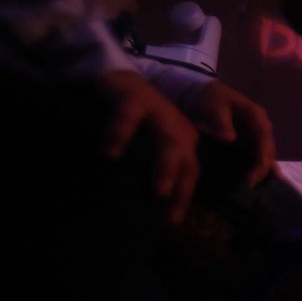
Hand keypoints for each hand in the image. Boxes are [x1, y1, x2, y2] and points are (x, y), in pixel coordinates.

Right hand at [96, 69, 199, 221]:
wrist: (111, 77)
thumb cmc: (130, 120)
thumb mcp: (145, 147)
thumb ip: (149, 171)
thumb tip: (145, 212)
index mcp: (183, 141)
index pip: (190, 173)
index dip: (183, 198)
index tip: (171, 224)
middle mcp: (177, 127)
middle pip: (186, 160)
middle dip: (182, 187)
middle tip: (171, 215)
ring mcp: (158, 111)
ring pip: (169, 140)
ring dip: (166, 167)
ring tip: (158, 191)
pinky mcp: (133, 96)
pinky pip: (129, 116)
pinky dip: (121, 134)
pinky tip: (111, 153)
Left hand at [188, 79, 276, 184]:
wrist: (206, 94)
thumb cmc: (210, 99)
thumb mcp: (213, 106)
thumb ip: (221, 122)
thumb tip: (230, 139)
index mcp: (256, 117)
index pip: (264, 141)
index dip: (261, 161)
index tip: (251, 178)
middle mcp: (262, 127)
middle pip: (268, 152)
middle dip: (262, 170)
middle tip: (249, 186)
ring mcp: (257, 135)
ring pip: (266, 156)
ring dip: (263, 172)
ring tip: (256, 189)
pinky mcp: (250, 142)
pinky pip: (258, 157)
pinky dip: (259, 170)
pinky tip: (260, 183)